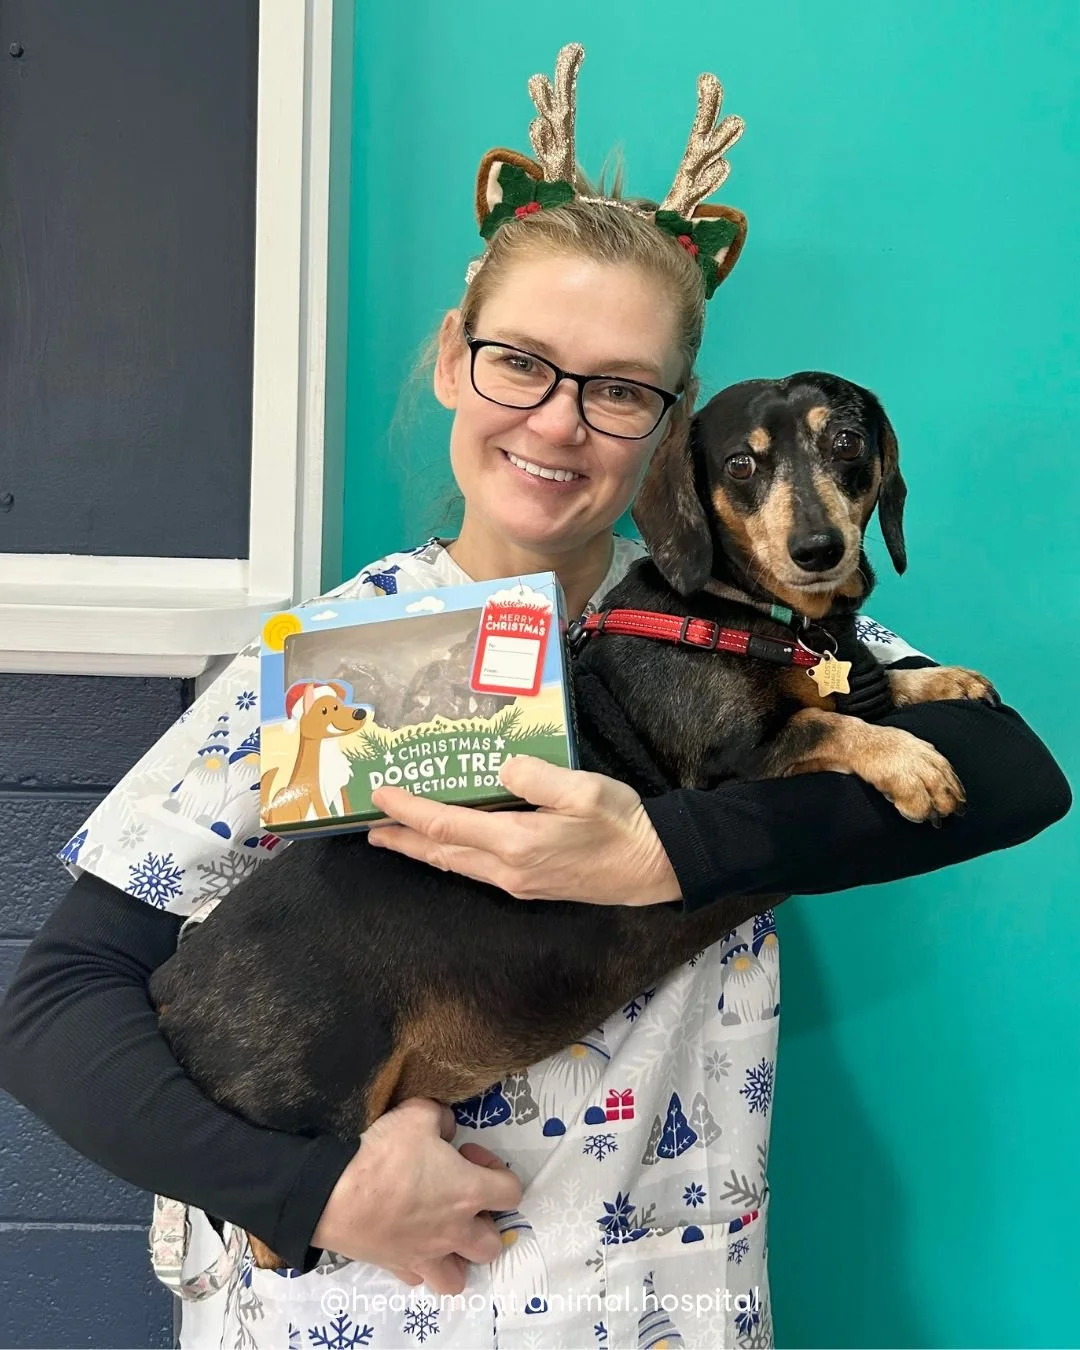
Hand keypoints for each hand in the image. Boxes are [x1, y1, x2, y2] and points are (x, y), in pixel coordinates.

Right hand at [312, 1097, 521, 1293]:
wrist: (335, 1194)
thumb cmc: (384, 1154)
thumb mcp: (418, 1115)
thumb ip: (441, 1118)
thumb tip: (447, 1127)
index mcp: (468, 1192)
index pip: (512, 1192)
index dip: (496, 1169)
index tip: (467, 1155)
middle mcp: (454, 1231)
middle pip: (492, 1244)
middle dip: (484, 1221)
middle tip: (458, 1196)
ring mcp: (426, 1255)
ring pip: (459, 1277)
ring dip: (457, 1257)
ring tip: (443, 1233)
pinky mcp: (397, 1267)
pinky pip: (418, 1277)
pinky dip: (419, 1264)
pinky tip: (409, 1241)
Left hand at [369, 756, 681, 905]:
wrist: (653, 866)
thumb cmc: (621, 824)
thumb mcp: (583, 789)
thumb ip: (537, 776)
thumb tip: (501, 767)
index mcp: (516, 843)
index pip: (446, 827)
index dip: (408, 811)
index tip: (380, 796)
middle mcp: (508, 869)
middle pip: (441, 854)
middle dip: (402, 839)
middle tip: (370, 827)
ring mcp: (518, 882)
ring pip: (457, 865)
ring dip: (422, 850)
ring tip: (396, 837)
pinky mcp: (530, 885)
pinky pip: (476, 870)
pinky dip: (451, 856)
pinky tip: (449, 847)